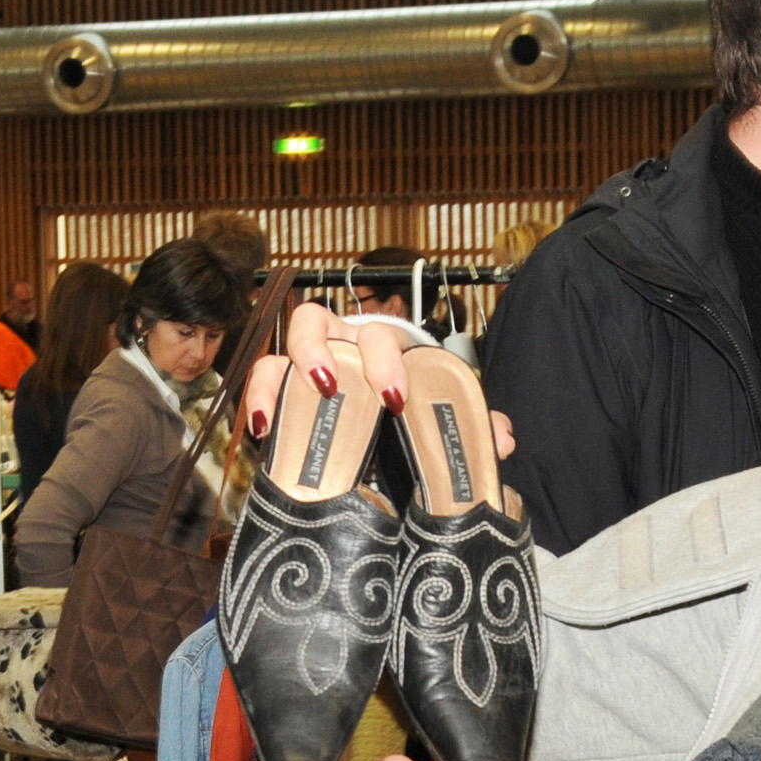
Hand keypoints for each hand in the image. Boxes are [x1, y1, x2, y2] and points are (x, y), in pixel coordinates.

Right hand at [244, 303, 514, 459]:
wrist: (388, 404)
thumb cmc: (416, 398)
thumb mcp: (442, 407)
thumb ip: (474, 419)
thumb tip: (502, 439)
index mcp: (386, 345)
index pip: (383, 338)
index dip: (387, 364)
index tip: (395, 399)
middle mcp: (344, 340)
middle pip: (322, 321)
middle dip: (324, 350)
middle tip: (333, 386)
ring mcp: (312, 357)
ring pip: (288, 340)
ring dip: (286, 366)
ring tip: (285, 402)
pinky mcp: (285, 382)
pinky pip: (264, 377)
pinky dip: (259, 396)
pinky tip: (263, 428)